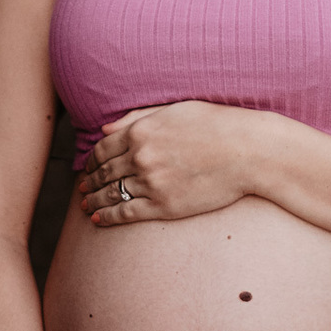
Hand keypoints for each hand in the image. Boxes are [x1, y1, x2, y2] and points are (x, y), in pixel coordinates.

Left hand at [79, 101, 267, 226]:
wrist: (247, 151)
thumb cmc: (216, 125)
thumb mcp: (173, 110)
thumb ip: (136, 117)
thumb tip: (104, 128)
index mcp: (141, 131)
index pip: (103, 148)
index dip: (92, 159)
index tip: (89, 166)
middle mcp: (141, 156)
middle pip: (104, 172)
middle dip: (90, 180)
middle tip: (83, 187)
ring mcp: (152, 182)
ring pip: (111, 193)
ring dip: (94, 200)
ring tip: (86, 204)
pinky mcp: (165, 205)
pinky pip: (127, 213)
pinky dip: (108, 217)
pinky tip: (98, 219)